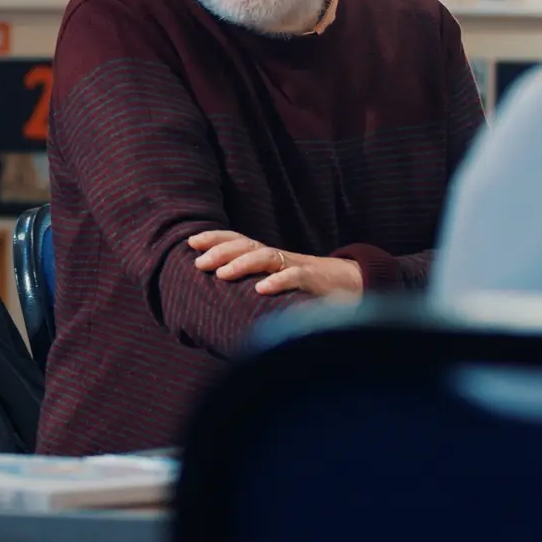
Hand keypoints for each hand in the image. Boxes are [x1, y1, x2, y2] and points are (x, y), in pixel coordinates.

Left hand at [190, 230, 364, 297]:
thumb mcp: (275, 284)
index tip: (191, 242)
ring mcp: (296, 266)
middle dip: (220, 251)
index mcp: (267, 257)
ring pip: (266, 257)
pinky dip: (278, 282)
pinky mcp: (314, 280)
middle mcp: (278, 257)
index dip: (215, 238)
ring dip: (242, 264)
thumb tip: (214, 302)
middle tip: (199, 263)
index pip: (238, 241)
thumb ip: (251, 289)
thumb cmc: (305, 289)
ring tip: (221, 274)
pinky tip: (261, 289)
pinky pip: (295, 277)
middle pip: (246, 245)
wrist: (351, 287)